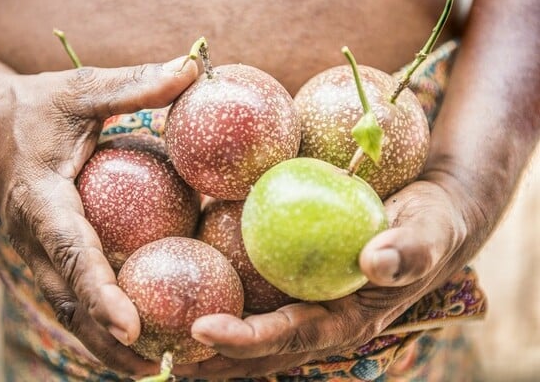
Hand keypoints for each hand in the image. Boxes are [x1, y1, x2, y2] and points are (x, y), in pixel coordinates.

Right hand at [0, 57, 197, 375]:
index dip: (99, 293)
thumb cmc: (34, 107)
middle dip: (111, 341)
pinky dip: (102, 324)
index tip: (131, 328)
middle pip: (70, 302)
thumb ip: (134, 84)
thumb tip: (193, 69)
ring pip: (70, 311)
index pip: (71, 252)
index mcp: (41, 199)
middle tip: (162, 368)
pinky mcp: (46, 257)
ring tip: (157, 370)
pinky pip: (74, 298)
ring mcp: (36, 253)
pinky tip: (141, 340)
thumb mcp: (81, 90)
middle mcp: (34, 238)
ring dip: (107, 346)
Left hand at [179, 172, 481, 378]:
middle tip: (155, 354)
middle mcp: (322, 323)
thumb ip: (409, 249)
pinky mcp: (300, 292)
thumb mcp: (428, 230)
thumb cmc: (428, 225)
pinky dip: (223, 311)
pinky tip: (188, 296)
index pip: (289, 336)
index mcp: (347, 319)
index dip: (245, 339)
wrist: (427, 224)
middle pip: (259, 353)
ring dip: (208, 348)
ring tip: (156, 341)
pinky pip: (258, 308)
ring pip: (252, 340)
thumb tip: (376, 260)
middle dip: (210, 361)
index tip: (200, 328)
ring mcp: (308, 311)